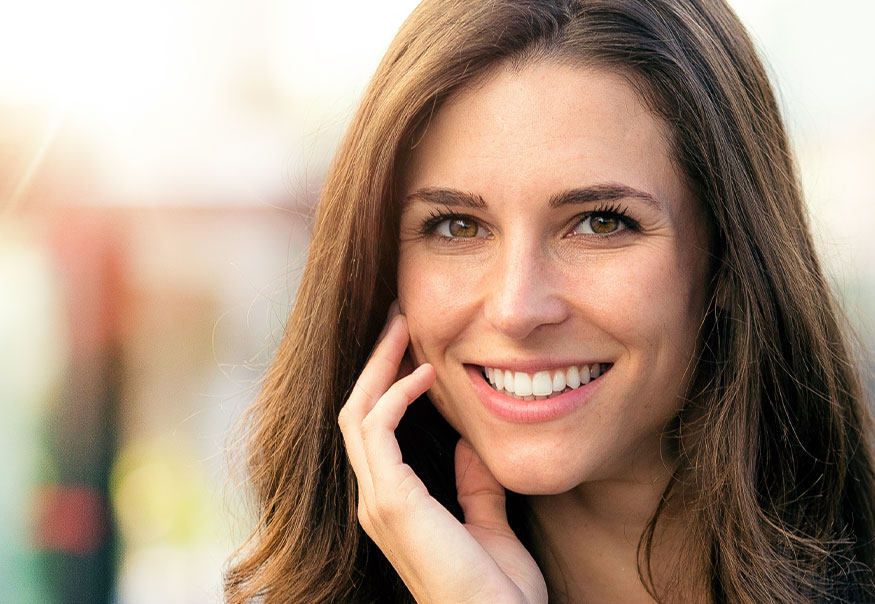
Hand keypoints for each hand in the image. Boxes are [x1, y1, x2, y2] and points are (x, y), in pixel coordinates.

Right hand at [338, 304, 548, 603]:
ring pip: (358, 415)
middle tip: (398, 316)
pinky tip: (423, 373)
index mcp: (396, 506)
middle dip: (376, 362)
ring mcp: (378, 503)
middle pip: (358, 414)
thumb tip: (474, 447)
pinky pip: (375, 432)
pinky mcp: (391, 503)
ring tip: (401, 324)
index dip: (389, 384)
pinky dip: (393, 396)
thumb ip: (477, 489)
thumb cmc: (499, 591)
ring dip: (379, 366)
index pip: (377, 432)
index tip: (415, 344)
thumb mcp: (492, 526)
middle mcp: (377, 502)